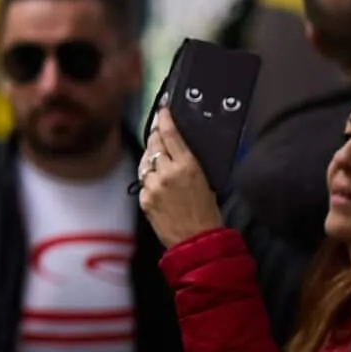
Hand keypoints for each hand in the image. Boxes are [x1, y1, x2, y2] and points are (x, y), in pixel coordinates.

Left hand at [138, 109, 223, 246]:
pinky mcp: (144, 199)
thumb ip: (188, 164)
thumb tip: (177, 151)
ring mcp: (153, 186)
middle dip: (154, 137)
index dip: (163, 119)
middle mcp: (167, 173)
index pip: (169, 134)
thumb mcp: (206, 181)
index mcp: (187, 165)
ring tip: (160, 164)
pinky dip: (148, 182)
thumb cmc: (207, 212)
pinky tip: (158, 187)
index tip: (161, 110)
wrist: (197, 241)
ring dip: (151, 161)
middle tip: (157, 132)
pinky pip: (143, 183)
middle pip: (153, 145)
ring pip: (145, 164)